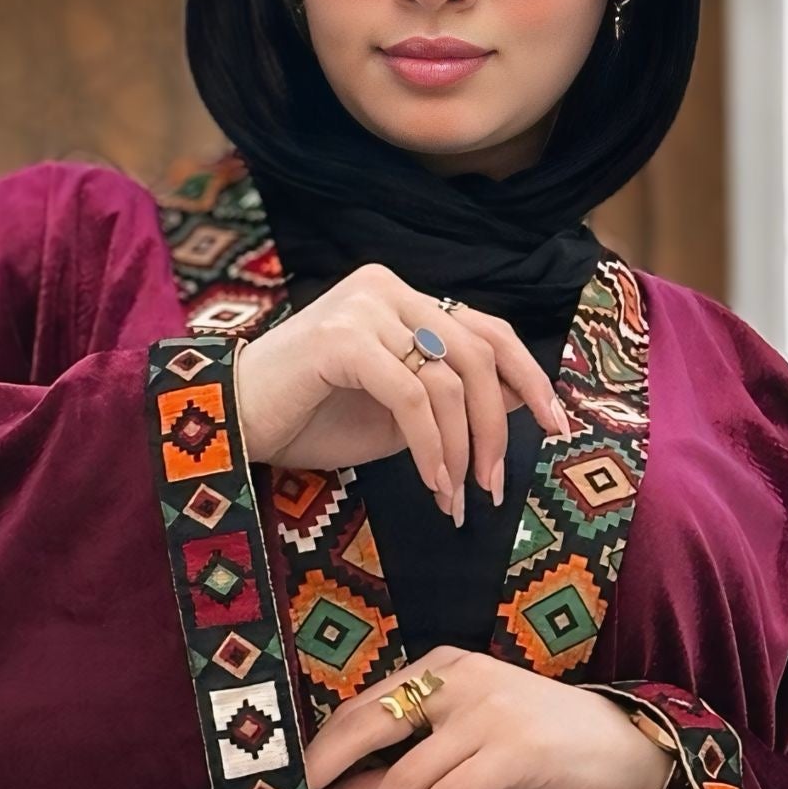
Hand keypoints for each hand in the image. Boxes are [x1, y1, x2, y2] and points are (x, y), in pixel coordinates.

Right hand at [233, 269, 568, 523]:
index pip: (485, 328)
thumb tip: (521, 401)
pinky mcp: (341, 340)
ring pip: (447, 380)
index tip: (556, 426)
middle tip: (494, 485)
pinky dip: (430, 448)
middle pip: (475, 353)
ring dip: (461, 449)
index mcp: (401, 297)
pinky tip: (432, 485)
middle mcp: (386, 289)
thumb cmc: (310, 418)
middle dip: (496, 426)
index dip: (527, 376)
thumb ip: (452, 397)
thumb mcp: (399, 411)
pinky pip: (411, 398)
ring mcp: (362, 309)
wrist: (232, 423)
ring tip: (456, 498)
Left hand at [304, 648, 679, 788]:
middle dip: (325, 776)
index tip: (291, 788)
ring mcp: (488, 710)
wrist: (623, 752)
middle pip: (369, 726)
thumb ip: (399, 771)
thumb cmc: (538, 755)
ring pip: (405, 775)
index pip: (364, 706)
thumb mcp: (460, 760)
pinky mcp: (513, 749)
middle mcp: (459, 677)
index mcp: (441, 667)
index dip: (322, 749)